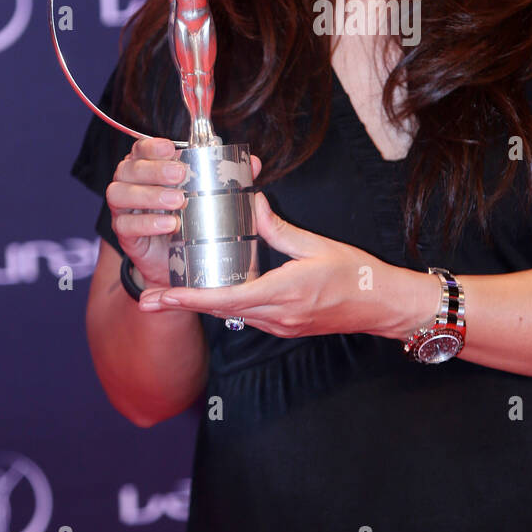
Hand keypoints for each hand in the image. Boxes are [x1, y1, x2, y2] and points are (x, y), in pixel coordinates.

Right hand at [106, 137, 261, 290]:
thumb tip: (253, 162)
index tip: (170, 148)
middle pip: (129, 168)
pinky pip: (126, 225)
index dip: (152, 146)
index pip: (141, 148)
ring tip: (178, 201)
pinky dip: (147, 223)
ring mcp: (123, 209)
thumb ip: (228, 176)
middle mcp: (130, 183)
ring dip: (149, 195)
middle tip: (180, 175)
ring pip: (120, 194)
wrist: (179, 260)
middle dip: (154, 170)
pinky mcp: (124, 234)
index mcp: (147, 166)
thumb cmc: (192, 217)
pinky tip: (169, 225)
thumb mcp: (211, 195)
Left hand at [136, 192, 431, 340]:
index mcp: (283, 292)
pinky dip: (226, 305)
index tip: (159, 296)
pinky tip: (213, 293)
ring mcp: (280, 326)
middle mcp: (277, 315)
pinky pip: (247, 317)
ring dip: (203, 306)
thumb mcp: (315, 244)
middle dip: (183, 305)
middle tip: (150, 298)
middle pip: (220, 311)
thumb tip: (250, 204)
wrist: (382, 304)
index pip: (225, 298)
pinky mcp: (284, 327)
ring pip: (232, 315)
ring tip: (173, 294)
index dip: (188, 299)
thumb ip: (277, 228)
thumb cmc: (356, 274)